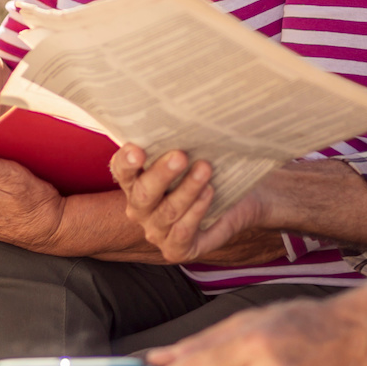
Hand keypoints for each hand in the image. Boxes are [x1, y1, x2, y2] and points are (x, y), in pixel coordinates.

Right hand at [111, 145, 267, 262]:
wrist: (244, 198)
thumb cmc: (210, 169)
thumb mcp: (194, 152)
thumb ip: (178, 142)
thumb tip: (182, 116)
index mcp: (136, 181)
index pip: (122, 170)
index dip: (126, 161)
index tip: (137, 150)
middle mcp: (141, 208)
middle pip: (144, 193)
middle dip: (162, 174)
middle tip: (180, 156)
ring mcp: (157, 231)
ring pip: (167, 212)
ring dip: (187, 190)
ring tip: (205, 170)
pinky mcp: (176, 249)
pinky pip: (182, 233)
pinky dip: (196, 212)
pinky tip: (209, 194)